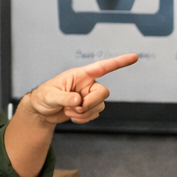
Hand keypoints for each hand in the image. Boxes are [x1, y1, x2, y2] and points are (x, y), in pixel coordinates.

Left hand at [22, 53, 137, 124]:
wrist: (41, 111)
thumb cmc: (43, 97)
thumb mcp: (50, 96)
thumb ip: (64, 98)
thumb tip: (79, 101)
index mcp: (80, 75)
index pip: (102, 67)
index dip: (119, 62)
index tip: (134, 57)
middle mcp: (87, 84)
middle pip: (104, 93)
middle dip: (91, 103)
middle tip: (76, 107)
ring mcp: (89, 97)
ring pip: (100, 107)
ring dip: (84, 113)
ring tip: (68, 111)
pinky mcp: (88, 108)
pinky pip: (94, 116)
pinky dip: (83, 119)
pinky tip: (71, 116)